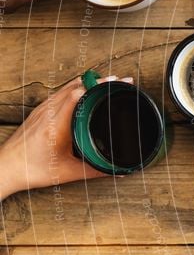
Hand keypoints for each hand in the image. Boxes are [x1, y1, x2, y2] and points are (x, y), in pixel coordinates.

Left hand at [0, 76, 128, 199]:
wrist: (6, 168)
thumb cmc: (33, 170)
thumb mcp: (69, 173)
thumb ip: (97, 170)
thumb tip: (120, 170)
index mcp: (56, 126)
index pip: (78, 96)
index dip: (99, 86)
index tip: (117, 84)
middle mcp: (49, 113)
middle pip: (77, 87)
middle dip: (100, 82)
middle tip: (120, 81)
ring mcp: (43, 109)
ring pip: (68, 87)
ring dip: (89, 82)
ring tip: (108, 82)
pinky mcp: (40, 110)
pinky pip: (61, 92)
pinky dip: (77, 87)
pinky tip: (86, 89)